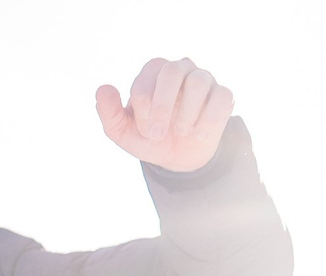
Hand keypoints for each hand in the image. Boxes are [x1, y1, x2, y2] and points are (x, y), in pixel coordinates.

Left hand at [95, 57, 232, 173]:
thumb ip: (109, 113)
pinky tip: (198, 135)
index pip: (145, 81)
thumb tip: (102, 89)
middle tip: (157, 134)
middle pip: (172, 71)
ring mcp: (203, 79)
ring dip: (186, 114)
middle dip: (163, 106)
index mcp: (153, 72)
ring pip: (198, 82)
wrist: (178, 157)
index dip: (143, 109)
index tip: (147, 130)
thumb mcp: (123, 132)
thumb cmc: (149, 137)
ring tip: (181, 133)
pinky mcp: (223, 95)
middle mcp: (179, 68)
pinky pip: (221, 98)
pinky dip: (208, 120)